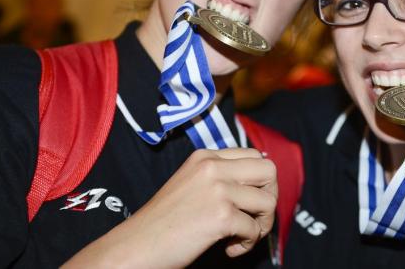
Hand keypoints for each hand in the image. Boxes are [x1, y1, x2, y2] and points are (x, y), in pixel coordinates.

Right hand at [63, 147, 277, 267]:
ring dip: (260, 226)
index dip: (261, 182)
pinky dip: (246, 244)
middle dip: (270, 198)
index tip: (250, 203)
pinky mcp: (220, 215)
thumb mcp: (191, 185)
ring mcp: (217, 189)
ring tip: (239, 237)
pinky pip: (254, 229)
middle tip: (254, 218)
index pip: (255, 156)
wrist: (134, 248)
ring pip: (268, 202)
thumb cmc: (163, 224)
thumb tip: (261, 187)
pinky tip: (228, 249)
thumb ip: (220, 178)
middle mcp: (212, 167)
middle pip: (269, 171)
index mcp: (205, 157)